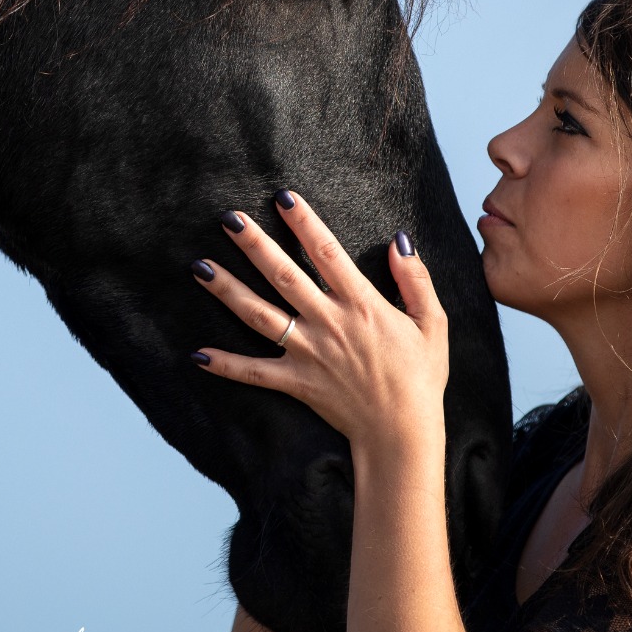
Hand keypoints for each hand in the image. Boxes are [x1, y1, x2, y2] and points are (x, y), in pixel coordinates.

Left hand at [189, 190, 448, 458]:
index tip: (283, 198)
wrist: (401, 433)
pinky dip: (226, 364)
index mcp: (362, 305)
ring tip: (200, 268)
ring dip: (228, 291)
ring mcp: (308, 353)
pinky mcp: (296, 382)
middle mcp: (329, 324)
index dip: (305, 223)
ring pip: (260, 316)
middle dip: (255, 246)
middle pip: (284, 276)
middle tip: (228, 219)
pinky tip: (198, 354)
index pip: (327, 254)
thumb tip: (399, 241)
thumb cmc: (420, 377)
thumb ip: (416, 280)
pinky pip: (255, 372)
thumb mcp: (433, 323)